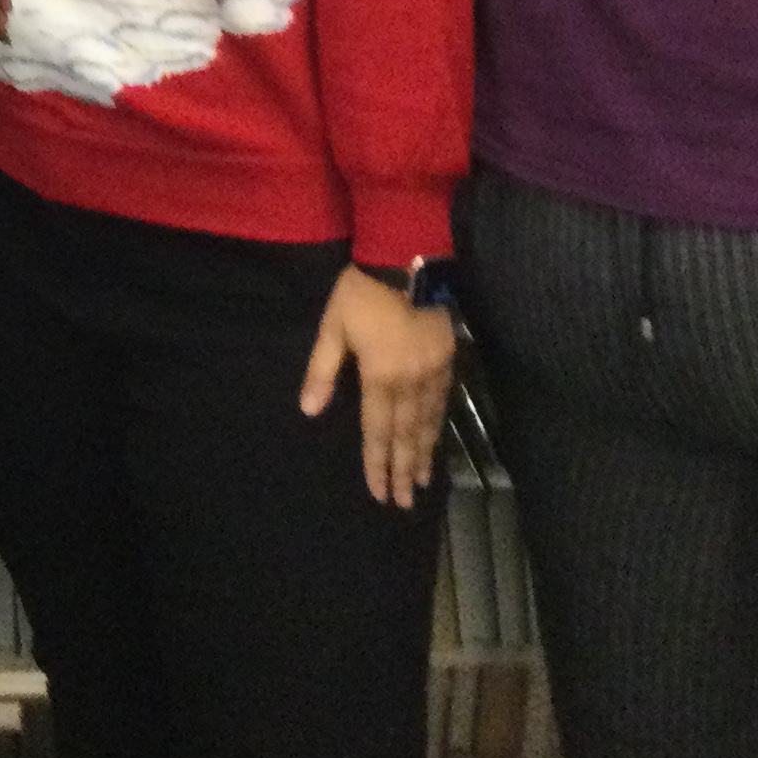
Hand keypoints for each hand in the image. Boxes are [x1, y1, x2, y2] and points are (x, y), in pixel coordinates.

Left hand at [300, 265, 455, 507]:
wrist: (408, 256)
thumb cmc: (364, 290)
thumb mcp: (333, 326)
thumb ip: (322, 370)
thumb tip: (310, 410)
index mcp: (380, 376)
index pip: (377, 430)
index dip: (377, 463)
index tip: (379, 492)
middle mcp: (410, 381)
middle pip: (406, 434)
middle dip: (404, 469)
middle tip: (406, 502)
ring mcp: (433, 370)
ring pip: (428, 421)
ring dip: (424, 453)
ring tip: (424, 481)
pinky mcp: (448, 356)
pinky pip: (442, 400)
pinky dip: (438, 424)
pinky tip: (436, 436)